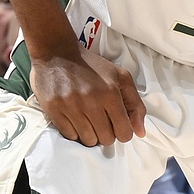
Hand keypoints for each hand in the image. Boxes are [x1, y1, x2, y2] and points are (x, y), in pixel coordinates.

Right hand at [31, 45, 145, 146]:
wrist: (56, 53)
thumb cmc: (92, 66)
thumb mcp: (120, 77)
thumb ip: (135, 104)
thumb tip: (140, 132)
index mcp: (110, 93)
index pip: (124, 132)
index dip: (123, 132)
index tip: (117, 125)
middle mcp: (91, 102)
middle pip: (106, 139)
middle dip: (107, 133)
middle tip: (101, 121)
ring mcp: (70, 107)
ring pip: (88, 141)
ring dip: (90, 134)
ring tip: (87, 120)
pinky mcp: (54, 110)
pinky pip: (69, 136)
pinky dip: (74, 132)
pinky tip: (75, 119)